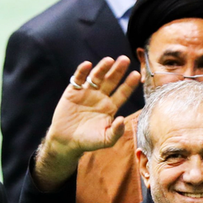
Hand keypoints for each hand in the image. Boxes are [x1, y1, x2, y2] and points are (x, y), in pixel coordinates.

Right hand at [34, 57, 140, 191]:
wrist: (66, 141)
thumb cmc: (88, 141)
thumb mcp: (105, 140)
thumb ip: (116, 132)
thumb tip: (122, 119)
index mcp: (110, 106)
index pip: (122, 92)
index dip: (129, 84)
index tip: (136, 75)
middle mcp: (100, 97)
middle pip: (111, 80)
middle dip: (118, 70)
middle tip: (125, 60)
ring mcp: (87, 92)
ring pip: (96, 76)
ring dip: (102, 68)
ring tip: (109, 60)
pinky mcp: (73, 91)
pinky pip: (78, 79)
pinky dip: (82, 71)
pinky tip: (88, 65)